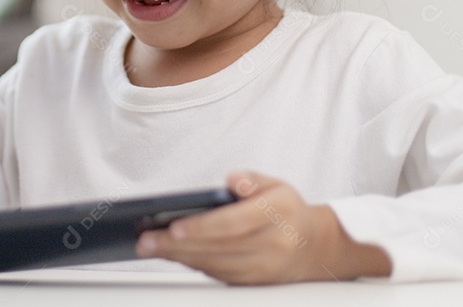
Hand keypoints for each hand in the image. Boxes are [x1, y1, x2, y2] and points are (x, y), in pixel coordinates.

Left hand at [136, 171, 391, 283]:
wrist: (315, 249)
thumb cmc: (287, 211)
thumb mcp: (276, 185)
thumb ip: (253, 179)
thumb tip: (232, 180)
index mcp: (278, 215)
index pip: (234, 223)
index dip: (202, 227)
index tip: (174, 227)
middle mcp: (272, 246)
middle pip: (218, 248)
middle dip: (178, 245)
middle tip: (147, 240)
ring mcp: (263, 269)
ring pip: (215, 266)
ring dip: (180, 258)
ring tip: (150, 247)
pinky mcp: (254, 284)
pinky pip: (218, 275)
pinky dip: (193, 265)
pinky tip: (172, 255)